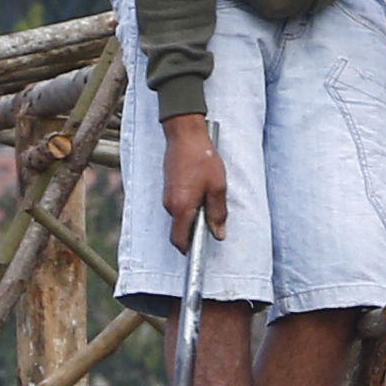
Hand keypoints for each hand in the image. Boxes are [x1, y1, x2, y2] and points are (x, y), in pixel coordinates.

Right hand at [154, 112, 231, 244]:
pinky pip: (177, 205)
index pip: (179, 240)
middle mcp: (169, 205)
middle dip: (194, 231)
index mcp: (181, 208)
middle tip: (213, 221)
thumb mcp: (217, 187)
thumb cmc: (202, 158)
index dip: (189, 249)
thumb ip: (218, 213)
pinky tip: (201, 192)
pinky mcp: (168, 188)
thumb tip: (218, 233)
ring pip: (179, 217)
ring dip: (193, 216)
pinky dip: (188, 206)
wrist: (185, 135)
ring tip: (209, 200)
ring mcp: (167, 196)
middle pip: (179, 230)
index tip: (199, 250)